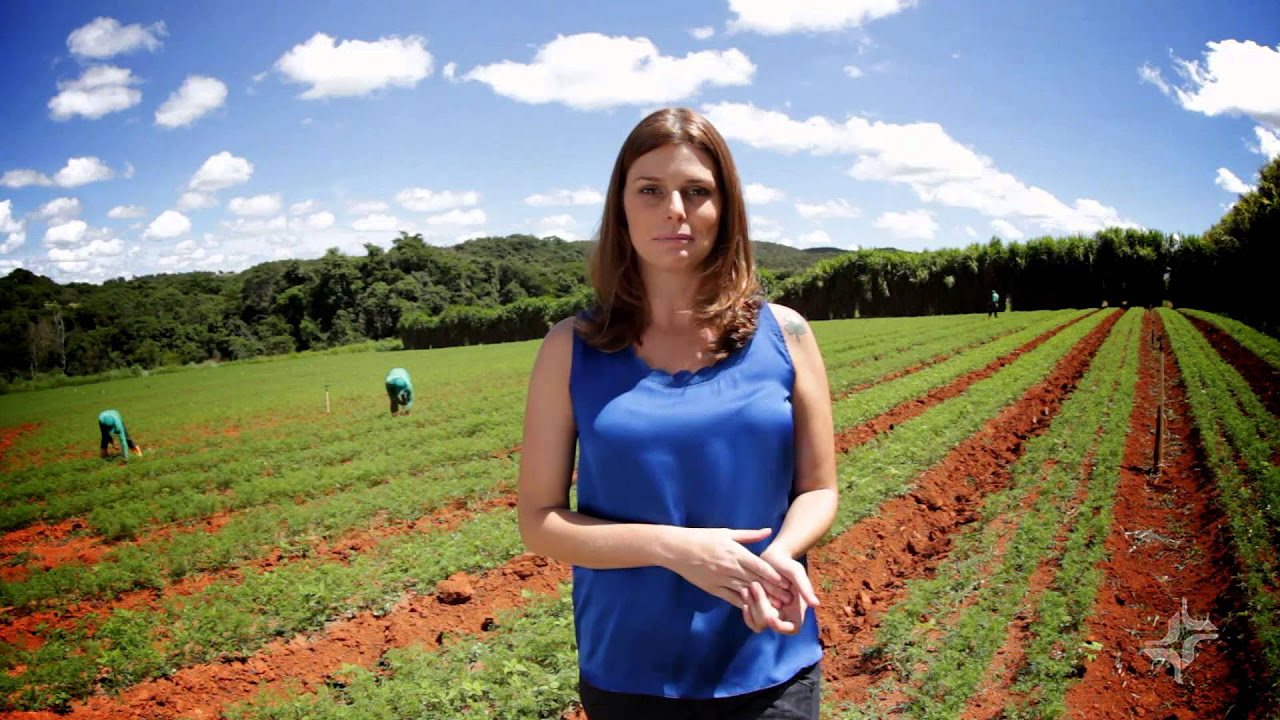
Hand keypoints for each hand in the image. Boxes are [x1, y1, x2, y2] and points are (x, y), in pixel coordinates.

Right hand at [665, 527, 792, 609]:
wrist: (677, 549)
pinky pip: (731, 598)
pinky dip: (743, 604)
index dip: (774, 576)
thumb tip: (768, 531)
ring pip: (746, 592)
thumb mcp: (727, 533)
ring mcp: (721, 579)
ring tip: (776, 608)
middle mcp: (730, 567)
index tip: (787, 583)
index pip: (759, 566)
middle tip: (788, 599)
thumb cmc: (703, 537)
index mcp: (735, 552)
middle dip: (773, 591)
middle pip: (756, 581)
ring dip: (762, 600)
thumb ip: (749, 535)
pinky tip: (754, 609)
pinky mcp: (713, 588)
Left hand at [741, 547, 820, 634]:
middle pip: (770, 624)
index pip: (792, 628)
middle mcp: (783, 615)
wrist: (772, 558)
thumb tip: (815, 604)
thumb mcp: (797, 573)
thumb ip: (805, 588)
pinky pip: (750, 619)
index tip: (769, 618)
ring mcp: (770, 613)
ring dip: (751, 607)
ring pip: (758, 623)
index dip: (780, 627)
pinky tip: (744, 594)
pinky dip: (746, 609)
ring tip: (747, 588)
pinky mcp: (757, 609)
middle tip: (755, 585)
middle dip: (760, 607)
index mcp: (796, 610)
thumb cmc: (788, 565)